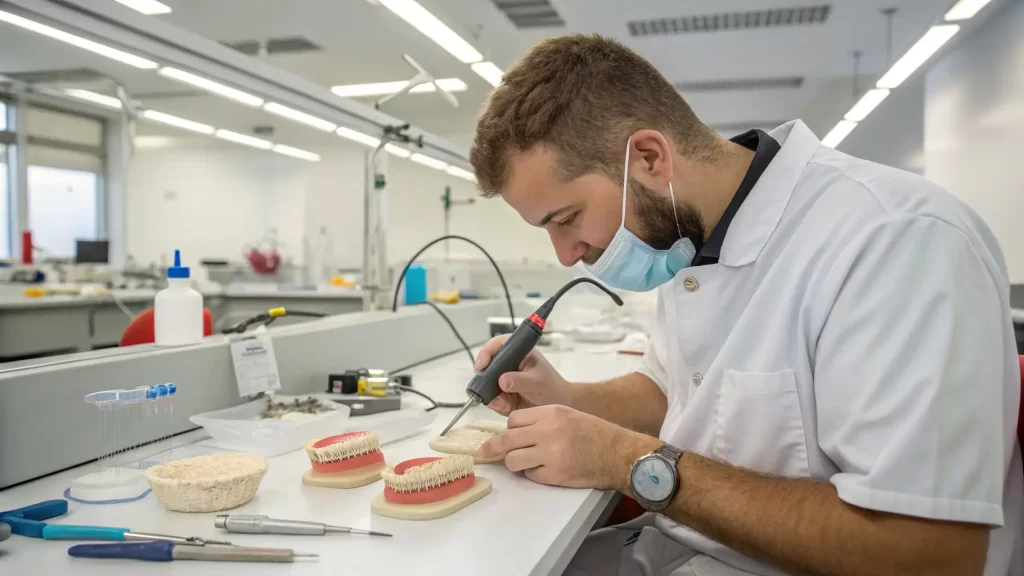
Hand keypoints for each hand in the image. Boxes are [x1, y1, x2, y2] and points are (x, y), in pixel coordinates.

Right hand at [474, 335, 572, 414]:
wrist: (557, 404)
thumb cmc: (551, 387)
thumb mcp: (537, 381)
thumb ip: (520, 380)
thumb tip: (502, 380)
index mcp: (517, 352)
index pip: (496, 345)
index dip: (486, 353)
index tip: (481, 366)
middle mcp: (507, 364)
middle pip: (486, 366)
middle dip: (485, 380)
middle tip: (491, 391)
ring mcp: (502, 380)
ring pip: (486, 385)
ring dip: (492, 395)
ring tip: (506, 402)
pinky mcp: (501, 395)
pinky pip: (491, 399)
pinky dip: (497, 404)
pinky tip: (507, 406)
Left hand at [480, 405, 659, 489]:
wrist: (619, 453)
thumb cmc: (597, 434)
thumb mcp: (568, 416)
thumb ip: (543, 421)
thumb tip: (516, 432)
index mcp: (551, 413)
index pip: (514, 420)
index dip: (510, 430)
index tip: (508, 436)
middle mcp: (548, 431)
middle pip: (506, 439)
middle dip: (492, 447)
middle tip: (484, 452)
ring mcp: (550, 454)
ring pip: (513, 460)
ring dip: (515, 463)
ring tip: (525, 463)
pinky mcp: (554, 474)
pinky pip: (530, 475)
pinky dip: (533, 474)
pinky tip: (546, 470)